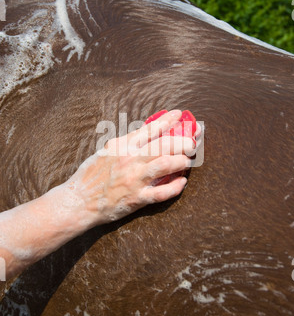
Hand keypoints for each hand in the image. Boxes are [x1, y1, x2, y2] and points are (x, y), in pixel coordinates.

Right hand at [65, 110, 195, 226]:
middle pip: (164, 145)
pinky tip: (182, 182)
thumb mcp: (106, 152)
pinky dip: (176, 187)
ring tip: (188, 161)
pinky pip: (162, 192)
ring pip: (166, 164)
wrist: (78, 201)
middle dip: (183, 141)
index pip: (150, 129)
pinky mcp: (136, 198)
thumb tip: (145, 134)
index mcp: (122, 146)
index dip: (168, 121)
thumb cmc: (91, 175)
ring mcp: (134, 179)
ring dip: (182, 161)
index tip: (179, 115)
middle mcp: (129, 159)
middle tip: (193, 142)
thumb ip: (126, 143)